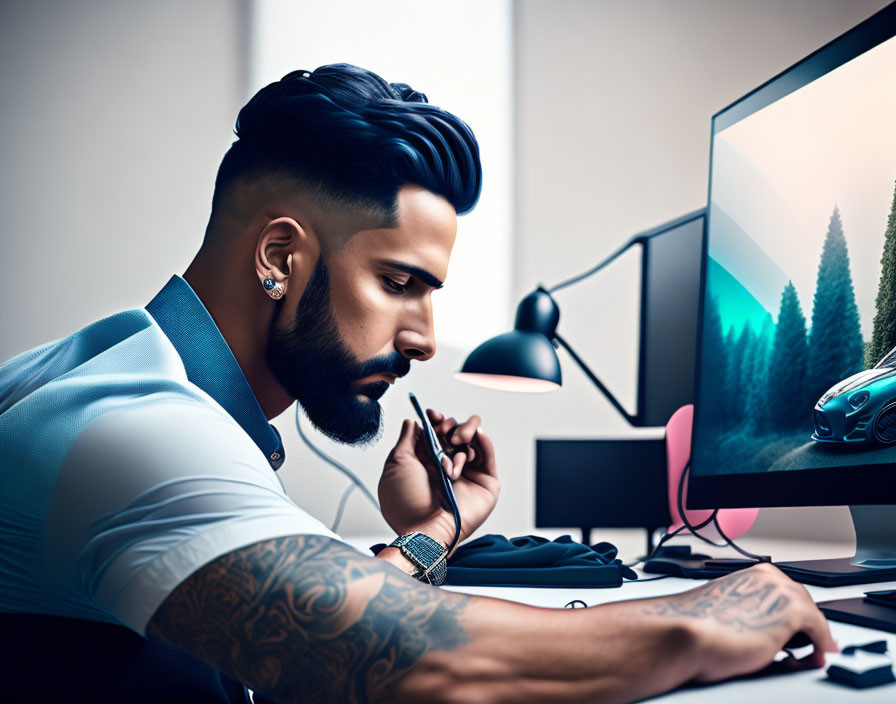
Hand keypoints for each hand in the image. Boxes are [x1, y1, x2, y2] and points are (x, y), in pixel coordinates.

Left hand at [378, 409, 499, 553]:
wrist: (423, 528)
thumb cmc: (406, 501)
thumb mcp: (397, 464)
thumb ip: (406, 440)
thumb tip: (411, 422)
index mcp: (427, 465)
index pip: (436, 436)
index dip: (435, 422)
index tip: (432, 414)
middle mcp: (448, 469)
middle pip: (455, 435)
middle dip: (449, 426)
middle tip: (444, 428)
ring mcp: (468, 476)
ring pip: (474, 442)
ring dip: (464, 433)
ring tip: (455, 442)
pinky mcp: (486, 484)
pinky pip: (489, 456)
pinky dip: (484, 441)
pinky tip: (476, 435)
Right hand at [645, 563, 837, 681]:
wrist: (686, 634)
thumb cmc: (693, 626)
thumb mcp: (723, 611)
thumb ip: (744, 613)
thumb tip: (756, 632)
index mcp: (749, 575)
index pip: (783, 591)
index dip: (794, 613)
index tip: (799, 628)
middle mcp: (767, 578)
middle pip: (801, 599)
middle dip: (806, 622)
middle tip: (810, 643)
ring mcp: (780, 593)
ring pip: (812, 612)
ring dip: (815, 633)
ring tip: (814, 653)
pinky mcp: (791, 613)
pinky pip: (820, 627)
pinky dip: (823, 641)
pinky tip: (821, 653)